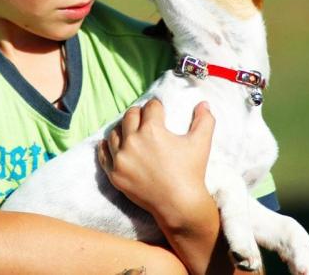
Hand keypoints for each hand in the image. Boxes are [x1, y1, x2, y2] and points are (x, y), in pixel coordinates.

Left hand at [98, 100, 215, 229]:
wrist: (179, 205)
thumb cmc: (191, 172)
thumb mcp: (201, 143)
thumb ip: (204, 120)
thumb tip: (204, 103)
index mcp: (152, 130)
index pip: (150, 107)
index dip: (157, 107)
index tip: (159, 110)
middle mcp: (133, 141)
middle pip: (130, 115)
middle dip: (139, 114)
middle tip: (145, 119)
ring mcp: (121, 158)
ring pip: (115, 132)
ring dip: (123, 129)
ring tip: (130, 131)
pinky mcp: (114, 173)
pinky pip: (104, 154)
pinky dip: (106, 146)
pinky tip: (109, 143)